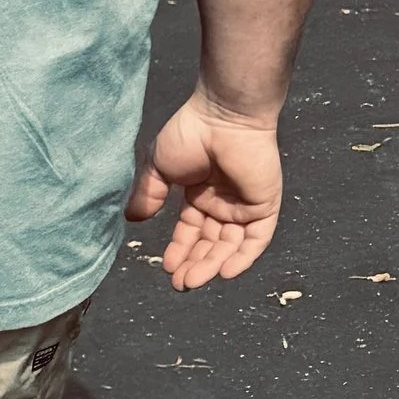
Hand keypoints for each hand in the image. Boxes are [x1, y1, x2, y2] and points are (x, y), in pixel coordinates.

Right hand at [125, 96, 283, 288]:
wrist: (223, 116)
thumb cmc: (191, 133)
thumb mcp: (159, 167)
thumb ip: (148, 194)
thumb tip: (133, 220)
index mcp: (200, 194)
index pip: (191, 231)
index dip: (180, 250)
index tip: (167, 268)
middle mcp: (223, 202)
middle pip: (210, 243)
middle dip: (194, 264)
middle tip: (180, 283)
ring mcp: (245, 205)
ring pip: (230, 245)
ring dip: (213, 265)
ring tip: (193, 280)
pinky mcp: (264, 205)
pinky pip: (257, 239)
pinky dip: (243, 257)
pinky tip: (224, 272)